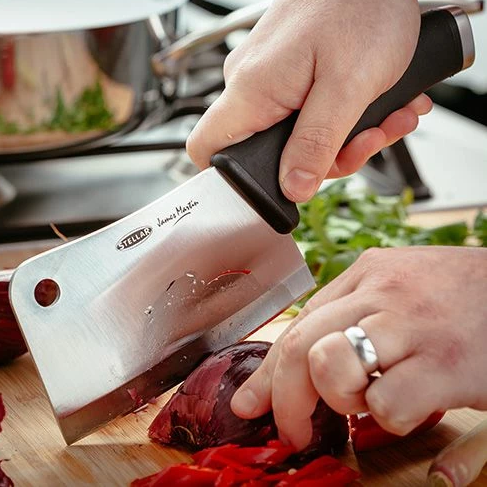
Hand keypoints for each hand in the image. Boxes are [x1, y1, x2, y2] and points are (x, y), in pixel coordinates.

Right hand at [187, 0, 431, 201]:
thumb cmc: (361, 4)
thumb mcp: (347, 87)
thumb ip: (317, 144)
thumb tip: (293, 188)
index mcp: (251, 91)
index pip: (206, 149)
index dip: (229, 179)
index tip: (271, 189)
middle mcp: (251, 85)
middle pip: (266, 152)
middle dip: (321, 159)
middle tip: (362, 144)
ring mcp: (268, 77)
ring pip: (293, 135)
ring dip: (343, 138)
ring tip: (384, 119)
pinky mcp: (287, 72)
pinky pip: (306, 112)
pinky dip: (342, 117)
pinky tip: (378, 106)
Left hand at [230, 246, 486, 450]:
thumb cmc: (452, 294)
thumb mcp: (395, 285)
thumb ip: (347, 313)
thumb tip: (301, 359)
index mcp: (364, 274)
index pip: (296, 326)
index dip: (267, 373)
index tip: (251, 402)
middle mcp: (380, 293)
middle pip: (301, 348)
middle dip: (284, 400)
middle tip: (293, 428)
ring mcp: (411, 326)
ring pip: (331, 368)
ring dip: (338, 401)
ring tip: (365, 401)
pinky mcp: (446, 364)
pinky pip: (387, 406)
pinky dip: (388, 419)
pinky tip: (406, 405)